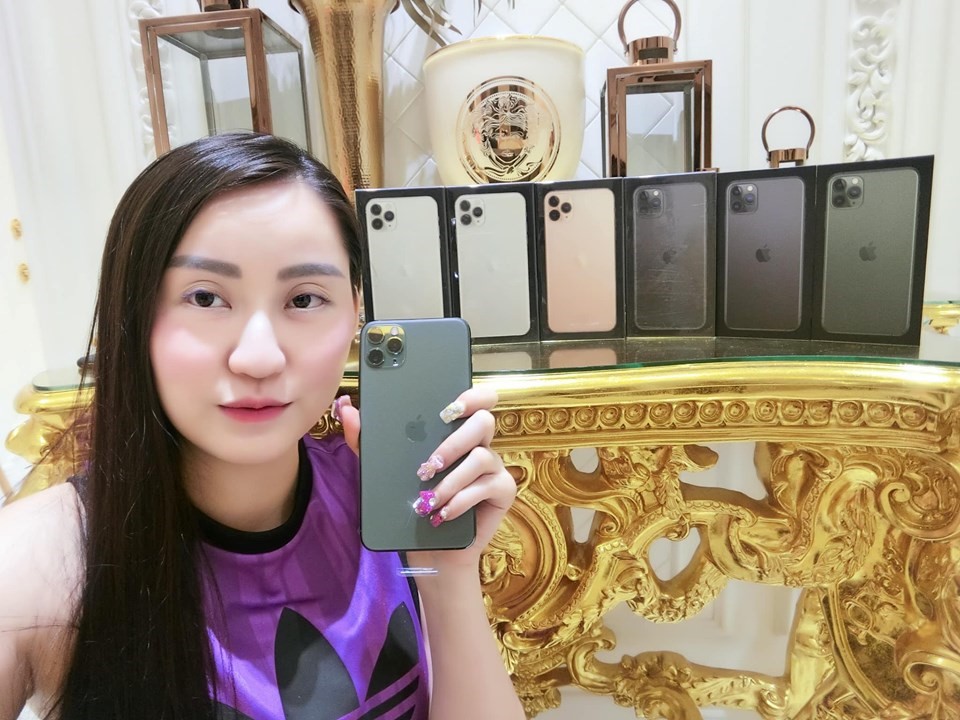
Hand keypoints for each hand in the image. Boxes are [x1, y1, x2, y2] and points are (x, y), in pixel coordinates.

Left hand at [336, 385, 516, 569]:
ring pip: (482, 456)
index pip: (476, 400)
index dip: (471, 395)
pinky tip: (443, 513)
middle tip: (428, 465)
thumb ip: (364, 440)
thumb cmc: (409, 506)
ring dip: (451, 480)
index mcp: (455, 432)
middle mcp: (479, 444)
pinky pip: (488, 485)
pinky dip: (461, 500)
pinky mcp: (502, 491)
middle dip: (454, 441)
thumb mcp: (382, 472)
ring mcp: (494, 467)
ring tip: (428, 499)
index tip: (449, 408)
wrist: (428, 551)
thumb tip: (347, 409)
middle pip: (484, 421)